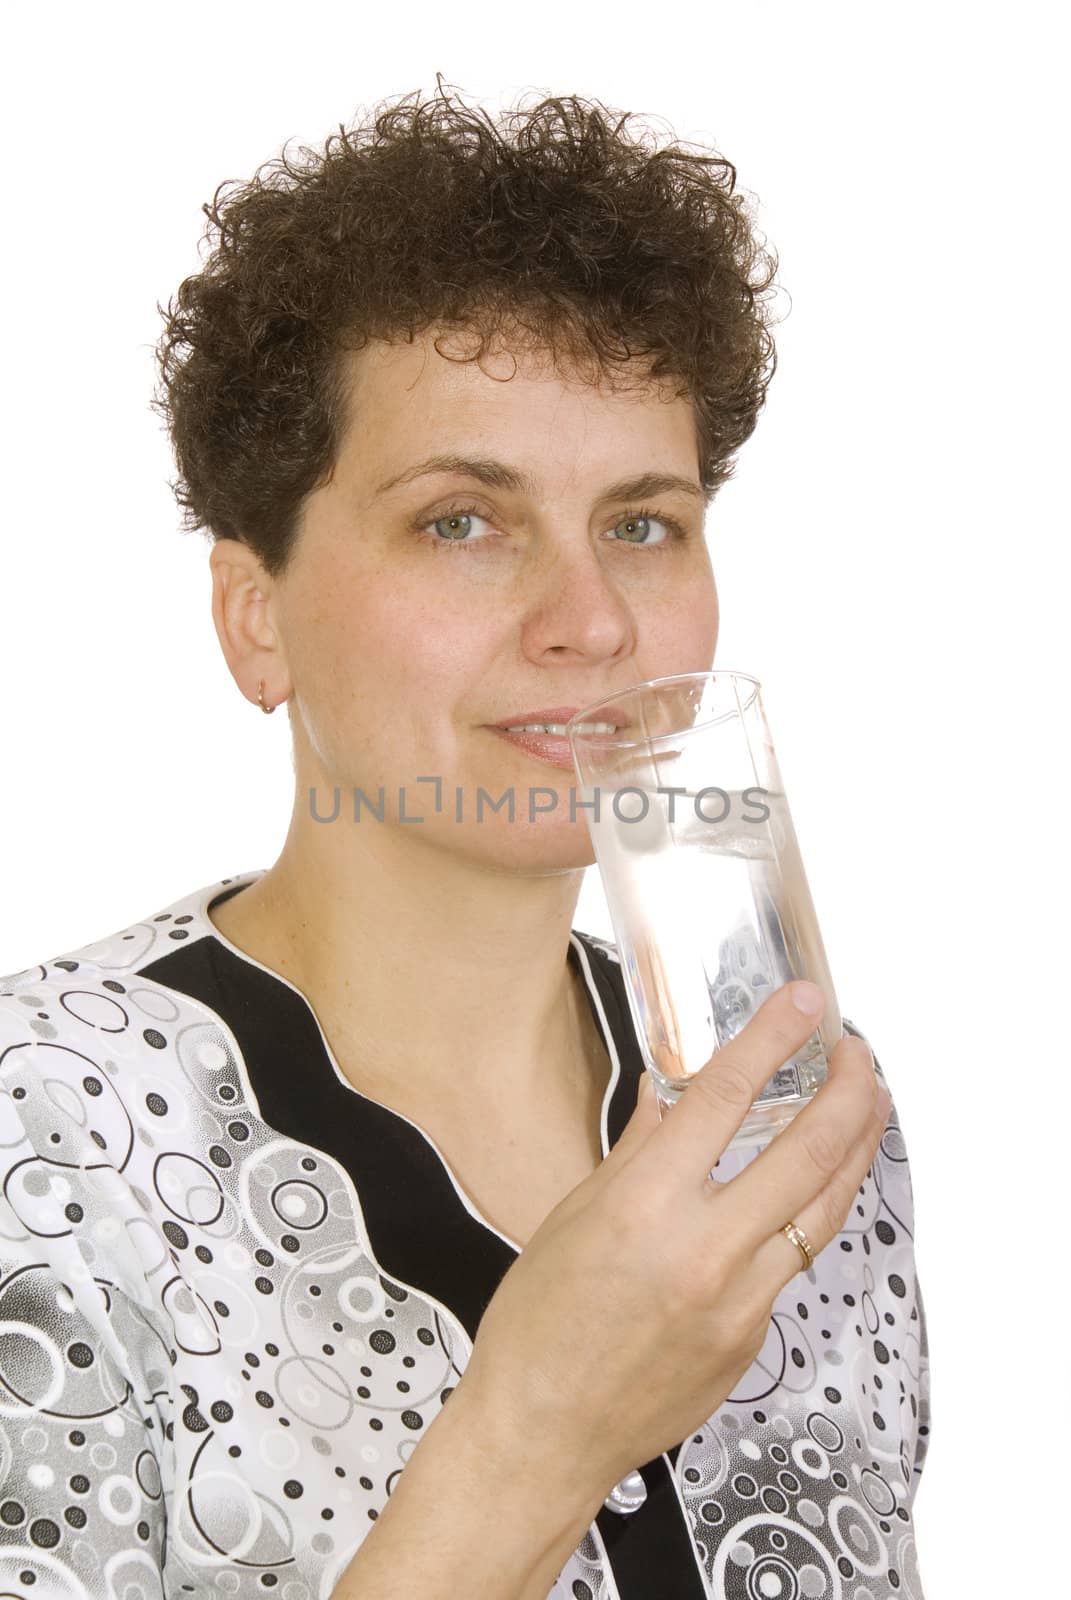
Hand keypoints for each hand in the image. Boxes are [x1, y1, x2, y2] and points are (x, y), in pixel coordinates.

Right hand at [459, 981, 890, 1501]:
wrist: (545, 1432)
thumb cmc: (540, 1328)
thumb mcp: (573, 1217)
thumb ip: (637, 1150)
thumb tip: (671, 1096)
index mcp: (645, 1205)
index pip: (726, 1098)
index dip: (772, 1039)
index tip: (801, 1006)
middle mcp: (703, 1250)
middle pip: (808, 1151)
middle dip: (848, 1092)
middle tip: (858, 1056)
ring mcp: (738, 1300)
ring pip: (824, 1208)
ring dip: (855, 1149)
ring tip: (866, 1107)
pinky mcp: (753, 1338)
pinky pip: (794, 1261)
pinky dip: (810, 1214)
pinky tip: (813, 1189)